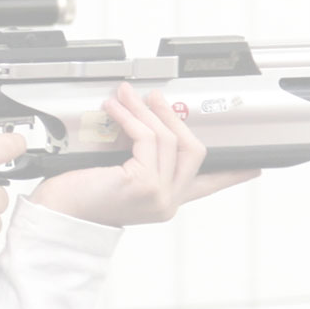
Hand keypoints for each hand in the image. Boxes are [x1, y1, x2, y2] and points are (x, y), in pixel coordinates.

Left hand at [30, 82, 257, 225]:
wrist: (55, 213)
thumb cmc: (76, 196)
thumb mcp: (117, 175)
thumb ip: (140, 159)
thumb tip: (147, 124)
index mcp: (165, 201)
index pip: (208, 186)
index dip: (233, 174)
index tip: (254, 167)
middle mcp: (167, 202)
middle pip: (195, 151)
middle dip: (174, 117)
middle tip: (155, 98)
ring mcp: (158, 196)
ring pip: (169, 140)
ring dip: (146, 111)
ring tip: (127, 95)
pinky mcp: (143, 186)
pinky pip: (146, 139)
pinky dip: (132, 118)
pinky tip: (117, 108)